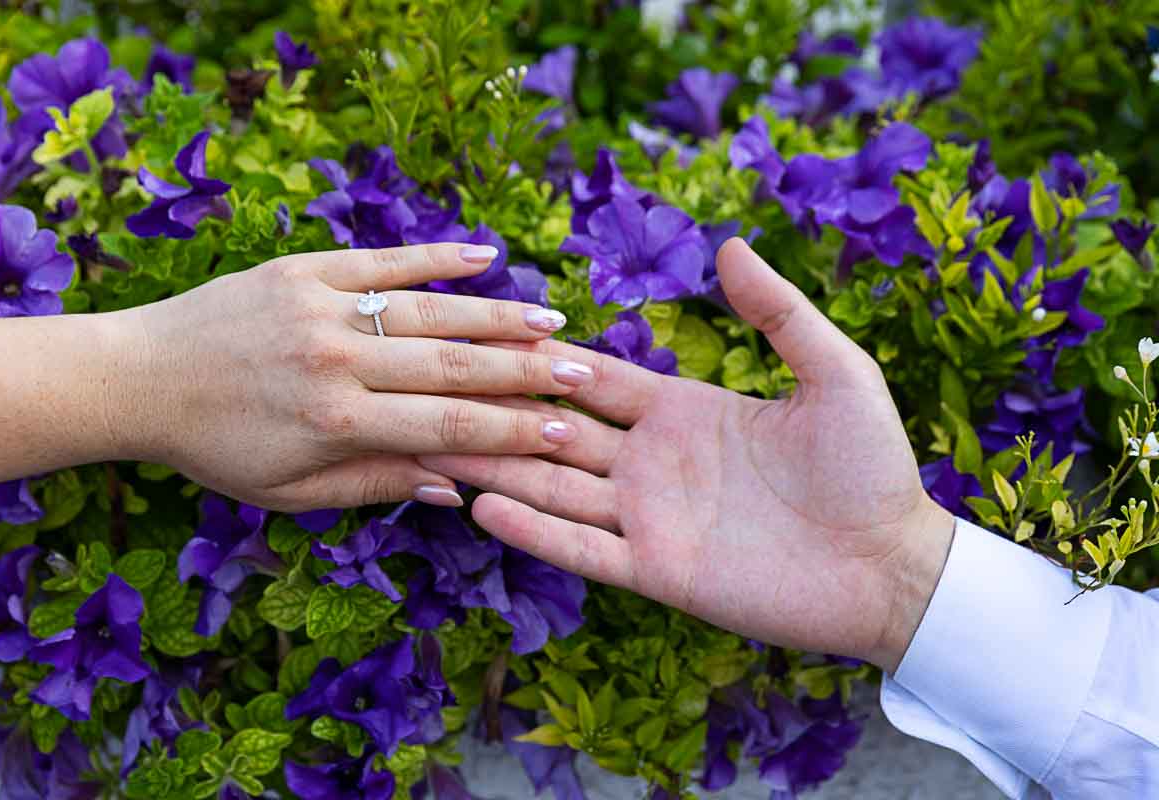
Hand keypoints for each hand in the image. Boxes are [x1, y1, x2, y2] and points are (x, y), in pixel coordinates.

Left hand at [111, 243, 591, 511]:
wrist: (138, 378)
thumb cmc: (215, 447)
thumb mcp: (290, 490)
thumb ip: (376, 485)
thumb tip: (457, 489)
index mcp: (338, 423)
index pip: (449, 427)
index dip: (513, 430)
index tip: (564, 430)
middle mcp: (338, 361)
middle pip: (454, 366)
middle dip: (525, 371)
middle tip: (582, 372)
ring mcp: (323, 307)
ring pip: (430, 310)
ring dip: (498, 315)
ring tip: (553, 321)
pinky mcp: (304, 269)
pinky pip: (383, 261)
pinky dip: (437, 257)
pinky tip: (486, 255)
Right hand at [420, 239, 955, 670]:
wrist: (891, 565)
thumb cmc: (870, 468)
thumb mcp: (833, 374)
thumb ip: (779, 313)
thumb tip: (731, 246)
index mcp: (681, 412)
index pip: (593, 378)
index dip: (541, 356)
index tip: (482, 331)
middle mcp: (651, 463)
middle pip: (555, 429)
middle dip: (498, 410)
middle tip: (430, 385)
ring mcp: (648, 518)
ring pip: (553, 486)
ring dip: (496, 465)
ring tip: (432, 442)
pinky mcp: (656, 569)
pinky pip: (581, 548)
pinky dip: (533, 529)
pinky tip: (484, 505)